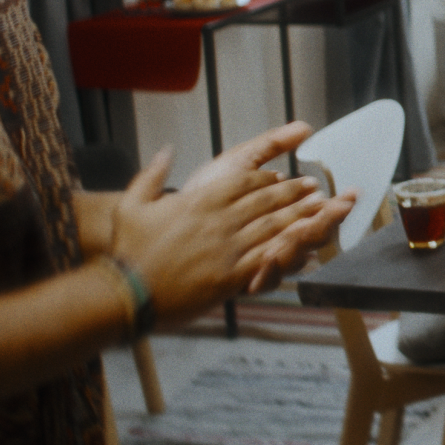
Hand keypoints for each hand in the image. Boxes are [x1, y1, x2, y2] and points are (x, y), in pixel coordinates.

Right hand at [109, 144, 337, 325]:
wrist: (124, 294)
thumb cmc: (126, 251)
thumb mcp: (131, 205)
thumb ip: (152, 174)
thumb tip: (166, 150)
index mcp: (199, 201)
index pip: (243, 182)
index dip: (267, 178)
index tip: (283, 175)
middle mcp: (218, 221)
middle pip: (266, 201)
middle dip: (293, 192)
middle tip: (314, 187)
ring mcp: (226, 249)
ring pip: (273, 226)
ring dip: (299, 215)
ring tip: (320, 207)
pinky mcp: (230, 276)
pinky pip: (267, 258)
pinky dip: (289, 248)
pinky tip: (304, 244)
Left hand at [172, 121, 358, 292]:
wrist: (163, 216)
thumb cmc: (199, 193)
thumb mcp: (237, 162)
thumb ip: (271, 145)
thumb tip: (304, 127)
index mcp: (280, 215)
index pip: (318, 215)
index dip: (337, 208)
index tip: (349, 195)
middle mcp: (275, 240)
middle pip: (314, 240)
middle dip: (327, 225)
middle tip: (335, 212)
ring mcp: (259, 261)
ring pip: (295, 260)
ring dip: (301, 246)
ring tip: (304, 230)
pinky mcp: (240, 278)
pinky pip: (266, 280)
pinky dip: (271, 269)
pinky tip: (270, 255)